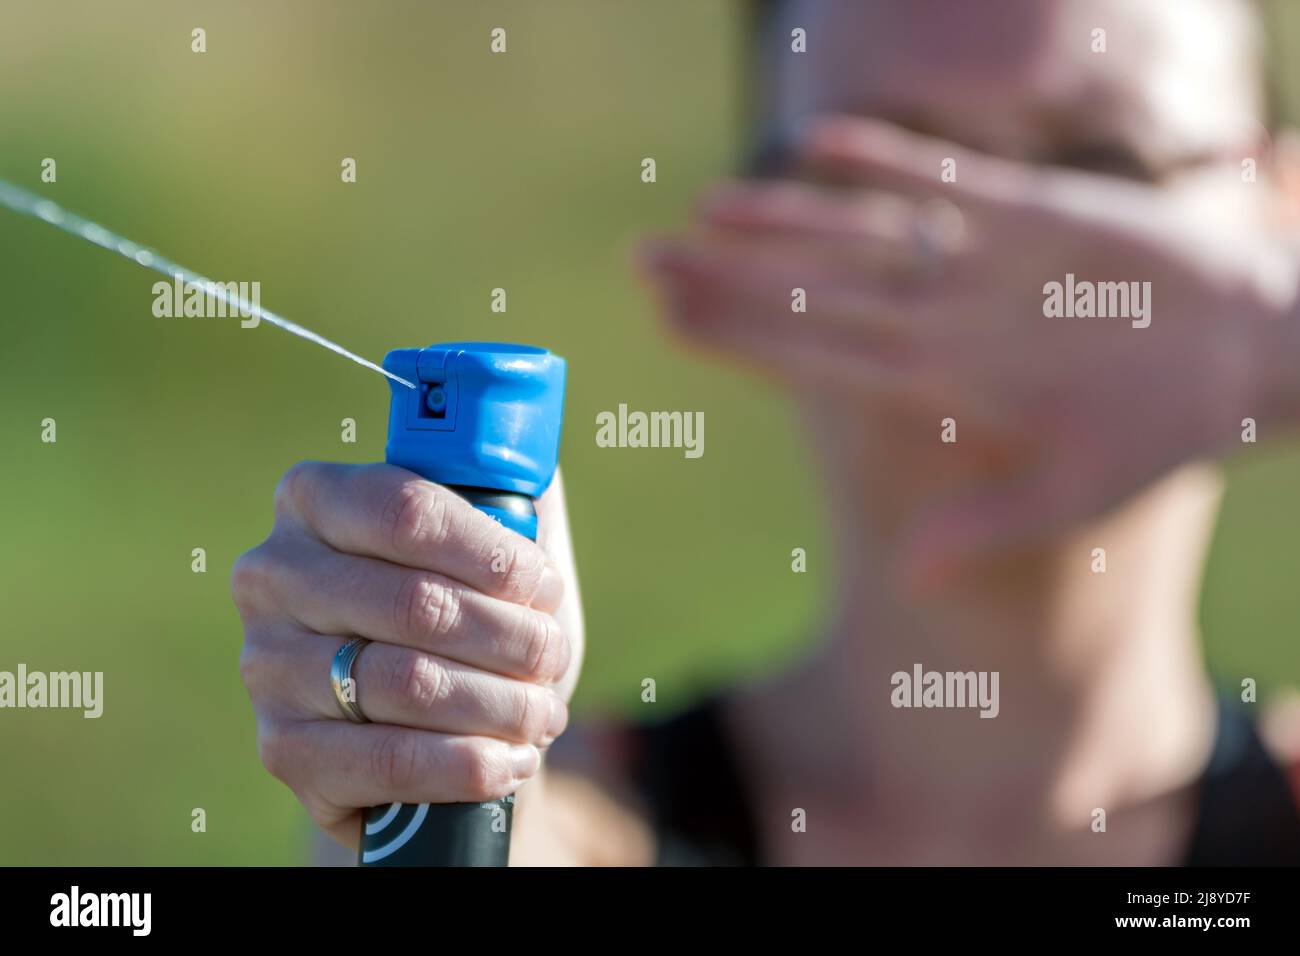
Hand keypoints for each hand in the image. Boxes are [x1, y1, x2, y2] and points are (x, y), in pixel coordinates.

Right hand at [232, 462, 582, 846]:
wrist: (429, 722)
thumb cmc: (469, 616)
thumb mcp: (492, 544)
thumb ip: (510, 497)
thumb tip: (534, 480)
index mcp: (315, 499)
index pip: (408, 512)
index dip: (492, 552)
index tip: (543, 584)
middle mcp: (273, 574)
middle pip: (416, 602)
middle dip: (510, 637)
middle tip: (551, 656)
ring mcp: (266, 665)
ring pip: (408, 683)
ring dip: (501, 704)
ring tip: (544, 712)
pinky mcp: (282, 749)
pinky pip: (388, 760)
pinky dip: (469, 764)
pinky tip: (511, 759)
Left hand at [640, 115, 1299, 587]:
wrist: (1239, 354)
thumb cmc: (1160, 432)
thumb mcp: (1080, 491)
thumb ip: (992, 521)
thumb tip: (914, 579)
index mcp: (939, 383)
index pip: (813, 356)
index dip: (738, 337)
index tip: (664, 321)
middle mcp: (940, 319)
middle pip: (812, 293)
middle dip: (727, 278)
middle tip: (640, 258)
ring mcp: (976, 264)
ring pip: (860, 235)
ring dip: (784, 219)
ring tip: (705, 207)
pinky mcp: (1028, 212)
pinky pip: (946, 181)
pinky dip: (891, 160)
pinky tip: (822, 143)